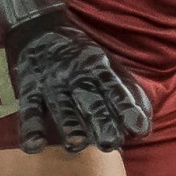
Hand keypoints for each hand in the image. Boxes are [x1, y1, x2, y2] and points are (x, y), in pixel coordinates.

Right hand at [0, 0, 152, 154]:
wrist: (39, 29)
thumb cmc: (81, 57)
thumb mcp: (107, 66)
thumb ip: (128, 93)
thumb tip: (146, 125)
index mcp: (97, 66)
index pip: (113, 87)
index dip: (126, 107)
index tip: (139, 128)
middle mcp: (75, 74)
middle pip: (89, 99)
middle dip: (101, 120)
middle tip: (110, 142)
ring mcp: (51, 82)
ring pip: (61, 106)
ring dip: (69, 125)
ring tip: (77, 144)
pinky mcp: (29, 89)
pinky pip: (29, 110)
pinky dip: (30, 128)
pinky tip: (34, 146)